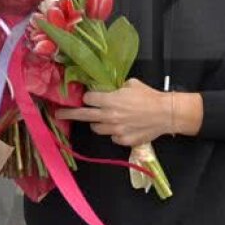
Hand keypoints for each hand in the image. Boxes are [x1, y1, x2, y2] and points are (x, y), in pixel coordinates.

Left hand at [56, 79, 172, 146]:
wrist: (166, 114)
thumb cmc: (150, 96)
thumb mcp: (131, 84)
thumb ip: (116, 88)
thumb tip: (108, 90)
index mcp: (110, 100)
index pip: (88, 99)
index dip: (88, 97)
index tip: (89, 98)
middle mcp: (109, 116)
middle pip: (83, 115)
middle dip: (69, 114)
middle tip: (58, 115)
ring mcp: (115, 130)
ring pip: (96, 128)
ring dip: (98, 123)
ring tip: (107, 119)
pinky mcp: (123, 140)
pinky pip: (112, 137)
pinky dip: (115, 132)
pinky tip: (125, 127)